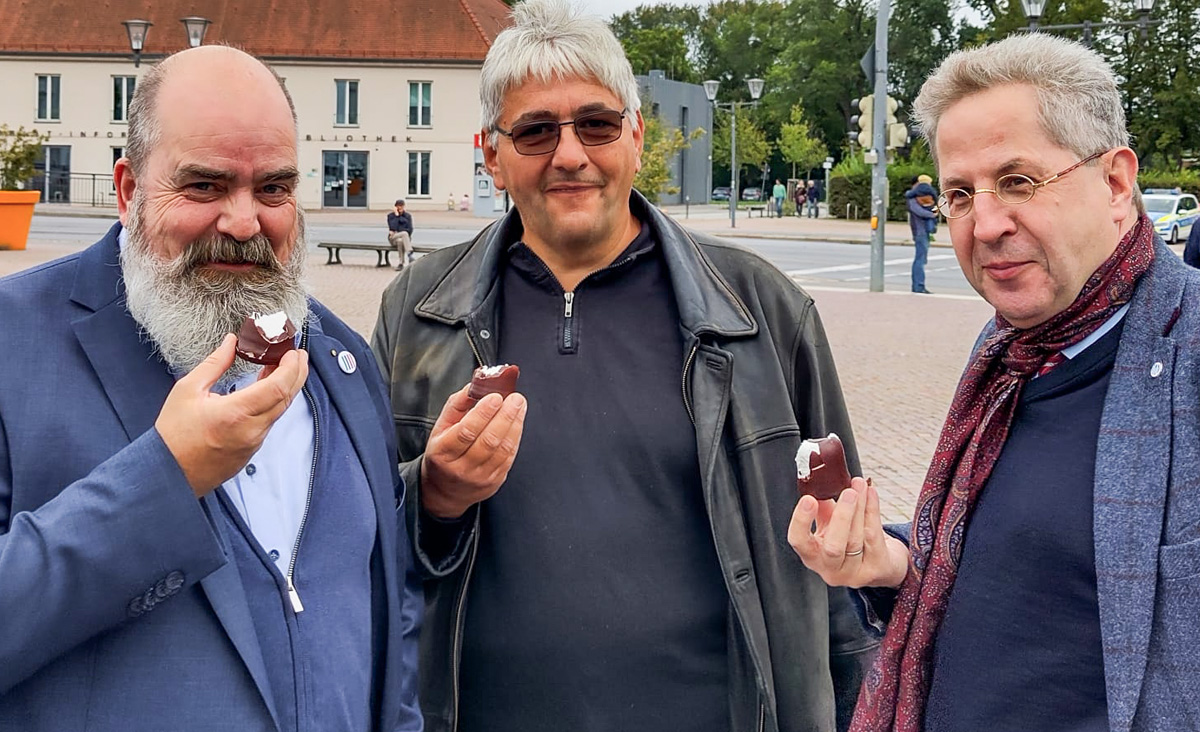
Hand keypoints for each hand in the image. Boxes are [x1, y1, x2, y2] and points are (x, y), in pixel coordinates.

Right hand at [155, 334, 308, 495]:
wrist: (168, 472)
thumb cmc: (173, 434)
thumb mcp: (188, 389)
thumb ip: (215, 364)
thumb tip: (231, 342)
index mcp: (236, 413)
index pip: (279, 387)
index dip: (291, 367)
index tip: (293, 351)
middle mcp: (251, 430)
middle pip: (287, 398)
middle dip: (297, 373)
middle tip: (297, 355)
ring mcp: (254, 443)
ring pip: (280, 411)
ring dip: (286, 388)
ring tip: (281, 367)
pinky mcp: (252, 451)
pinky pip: (270, 422)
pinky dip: (274, 403)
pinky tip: (267, 391)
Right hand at [420, 385, 526, 518]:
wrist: (444, 491)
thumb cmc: (443, 454)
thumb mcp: (440, 428)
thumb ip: (456, 405)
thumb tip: (474, 386)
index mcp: (443, 452)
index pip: (466, 431)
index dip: (483, 413)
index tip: (496, 396)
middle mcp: (461, 468)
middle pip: (488, 440)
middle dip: (505, 416)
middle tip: (515, 398)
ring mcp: (479, 477)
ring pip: (502, 449)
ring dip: (514, 424)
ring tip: (519, 406)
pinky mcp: (494, 482)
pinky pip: (509, 458)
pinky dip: (516, 437)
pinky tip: (518, 423)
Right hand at [788, 478, 908, 588]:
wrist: (878, 563)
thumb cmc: (848, 541)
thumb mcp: (829, 526)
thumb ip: (822, 508)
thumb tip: (819, 483)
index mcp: (812, 556)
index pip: (799, 541)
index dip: (801, 521)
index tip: (809, 499)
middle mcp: (830, 569)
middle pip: (833, 547)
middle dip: (841, 517)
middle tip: (848, 493)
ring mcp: (854, 573)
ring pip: (855, 540)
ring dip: (859, 509)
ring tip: (860, 487)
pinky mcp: (876, 570)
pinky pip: (874, 538)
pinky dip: (873, 512)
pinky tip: (871, 494)